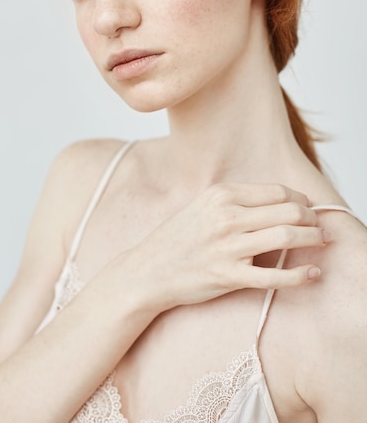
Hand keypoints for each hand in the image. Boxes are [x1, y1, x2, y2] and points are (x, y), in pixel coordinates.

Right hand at [127, 183, 327, 311]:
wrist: (148, 270)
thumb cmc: (177, 238)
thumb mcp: (203, 206)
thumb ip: (236, 201)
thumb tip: (279, 201)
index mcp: (221, 194)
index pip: (278, 191)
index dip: (301, 199)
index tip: (308, 208)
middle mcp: (226, 216)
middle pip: (288, 210)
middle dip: (312, 218)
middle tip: (319, 226)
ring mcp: (228, 247)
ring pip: (287, 237)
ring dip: (313, 239)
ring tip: (321, 242)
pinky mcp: (229, 276)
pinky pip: (274, 277)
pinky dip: (299, 276)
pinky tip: (312, 274)